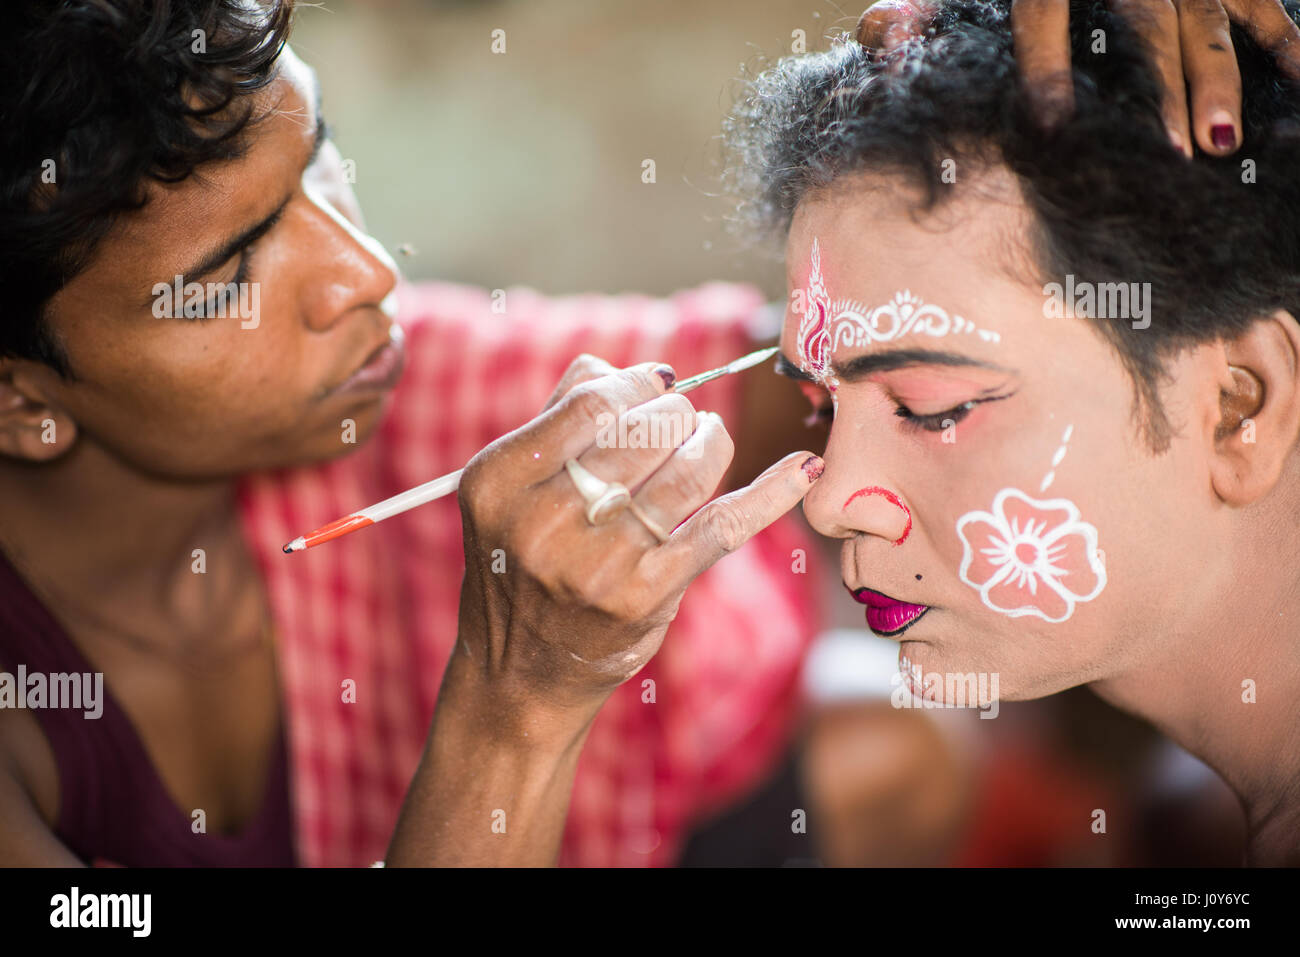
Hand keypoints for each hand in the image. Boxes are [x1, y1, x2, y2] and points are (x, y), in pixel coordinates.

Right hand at [451, 354, 821, 728]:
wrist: (519, 670)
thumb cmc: (521, 560)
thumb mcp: (510, 487)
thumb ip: (560, 413)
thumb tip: (637, 372)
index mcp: (501, 481)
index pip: (592, 403)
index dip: (637, 384)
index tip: (659, 384)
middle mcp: (545, 522)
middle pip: (645, 431)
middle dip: (677, 416)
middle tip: (680, 424)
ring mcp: (599, 563)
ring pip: (687, 470)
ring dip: (711, 443)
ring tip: (708, 440)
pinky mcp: (647, 595)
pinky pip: (723, 526)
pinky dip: (770, 492)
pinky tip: (803, 467)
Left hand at [856, 0, 1299, 154]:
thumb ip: (923, 2)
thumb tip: (880, 37)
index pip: (1045, 12)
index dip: (1049, 67)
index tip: (1054, 126)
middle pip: (1144, 26)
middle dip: (1161, 92)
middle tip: (1172, 156)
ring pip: (1206, 18)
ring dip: (1216, 82)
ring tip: (1219, 144)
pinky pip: (1257, 1)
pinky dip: (1283, 43)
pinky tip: (1298, 86)